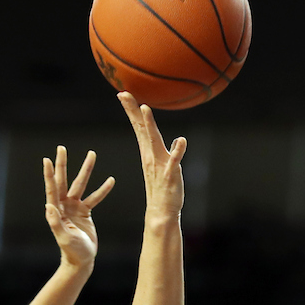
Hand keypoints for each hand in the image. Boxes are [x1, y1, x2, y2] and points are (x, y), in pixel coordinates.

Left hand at [43, 146, 114, 269]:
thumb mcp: (64, 237)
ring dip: (86, 170)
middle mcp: (64, 206)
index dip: (49, 174)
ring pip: (81, 185)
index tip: (47, 159)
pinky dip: (102, 190)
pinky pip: (95, 198)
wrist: (81, 260)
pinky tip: (110, 180)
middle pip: (64, 181)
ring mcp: (74, 208)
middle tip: (61, 148)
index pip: (52, 189)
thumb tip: (49, 206)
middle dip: (63, 164)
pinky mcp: (85, 212)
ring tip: (92, 154)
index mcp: (56, 211)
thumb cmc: (72, 251)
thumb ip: (56, 222)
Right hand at [119, 92, 185, 219]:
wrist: (161, 211)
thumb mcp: (164, 164)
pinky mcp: (170, 175)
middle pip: (141, 129)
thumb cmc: (163, 188)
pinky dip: (177, 151)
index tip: (123, 94)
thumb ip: (167, 150)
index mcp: (148, 152)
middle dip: (133, 111)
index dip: (131, 109)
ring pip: (153, 141)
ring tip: (146, 108)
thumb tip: (175, 140)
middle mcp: (151, 156)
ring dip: (149, 125)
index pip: (138, 126)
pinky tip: (181, 140)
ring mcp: (159, 165)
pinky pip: (174, 161)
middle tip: (124, 94)